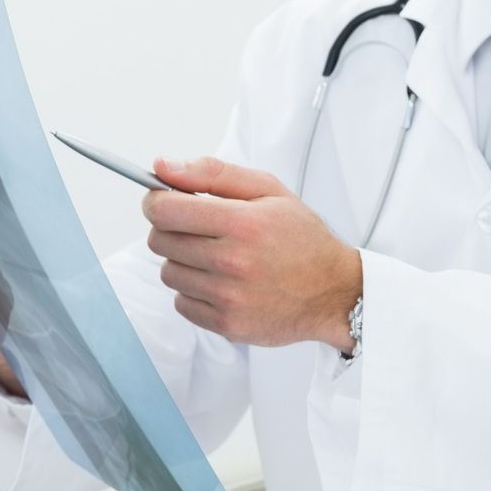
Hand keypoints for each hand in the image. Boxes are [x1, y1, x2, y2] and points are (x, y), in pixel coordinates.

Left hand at [143, 156, 359, 350]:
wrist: (334, 292)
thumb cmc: (302, 238)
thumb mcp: (269, 190)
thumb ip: (213, 173)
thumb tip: (163, 166)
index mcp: (243, 222)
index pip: (164, 210)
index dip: (156, 201)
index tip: (164, 202)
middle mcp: (233, 261)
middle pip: (159, 241)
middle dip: (172, 230)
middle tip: (201, 230)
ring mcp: (229, 297)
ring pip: (168, 273)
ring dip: (185, 263)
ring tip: (217, 259)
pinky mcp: (227, 324)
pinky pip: (181, 303)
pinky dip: (195, 293)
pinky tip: (223, 284)